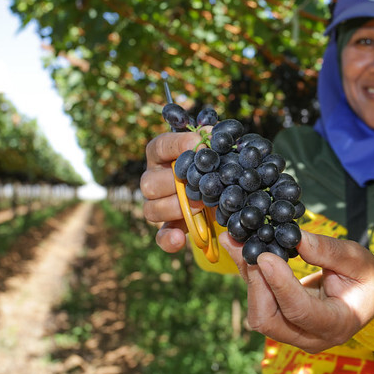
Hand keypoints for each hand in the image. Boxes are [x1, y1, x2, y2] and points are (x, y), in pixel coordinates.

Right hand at [140, 130, 205, 252]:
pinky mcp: (168, 226)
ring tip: (201, 205)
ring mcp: (157, 204)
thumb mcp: (215, 151)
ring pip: (152, 209)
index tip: (200, 145)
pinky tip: (180, 239)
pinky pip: (160, 236)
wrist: (224, 189)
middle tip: (203, 183)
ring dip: (177, 208)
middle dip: (177, 183)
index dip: (178, 145)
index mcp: (160, 154)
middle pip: (150, 182)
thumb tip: (212, 133)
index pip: (160, 146)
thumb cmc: (214, 163)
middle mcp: (153, 178)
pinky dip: (168, 239)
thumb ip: (212, 141)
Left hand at [220, 229, 373, 353]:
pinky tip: (240, 250)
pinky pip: (259, 305)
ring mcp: (295, 335)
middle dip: (257, 283)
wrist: (369, 296)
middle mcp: (312, 338)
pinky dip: (249, 277)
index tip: (265, 256)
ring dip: (248, 278)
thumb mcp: (357, 259)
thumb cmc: (366, 278)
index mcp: (337, 324)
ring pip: (259, 315)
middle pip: (270, 320)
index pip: (300, 311)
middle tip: (249, 247)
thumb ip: (327, 250)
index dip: (280, 285)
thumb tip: (294, 237)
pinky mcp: (283, 323)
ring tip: (238, 243)